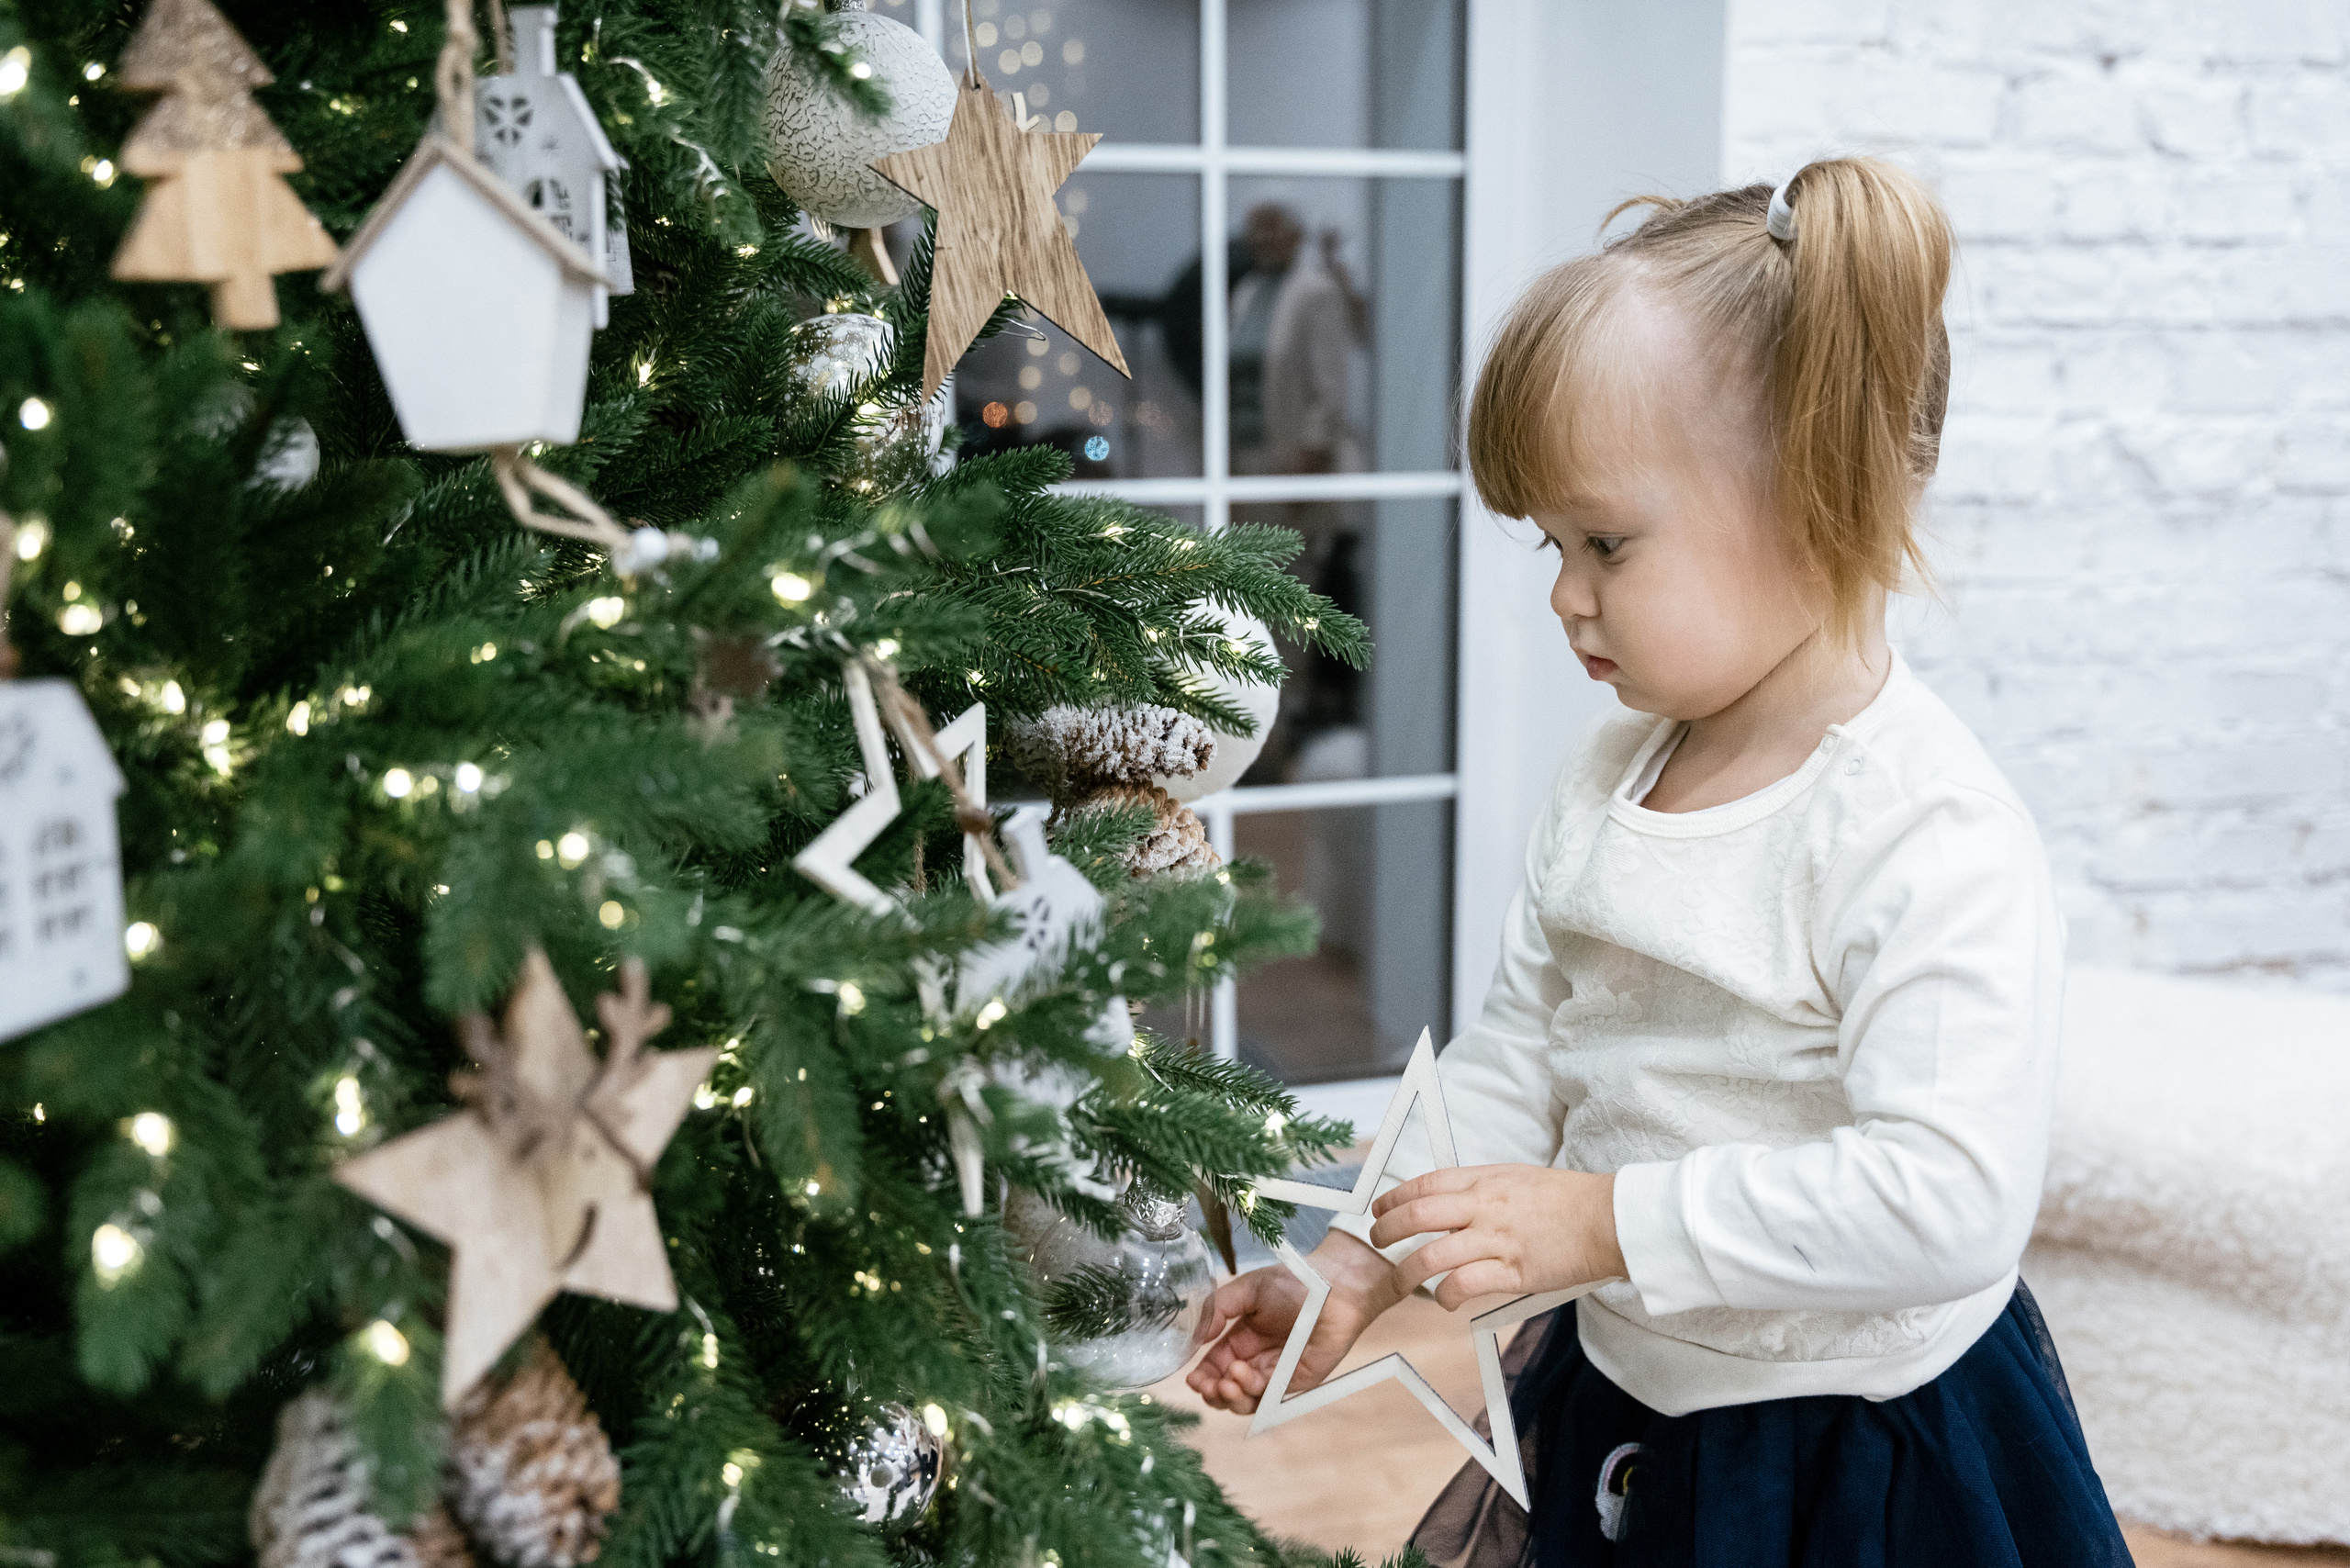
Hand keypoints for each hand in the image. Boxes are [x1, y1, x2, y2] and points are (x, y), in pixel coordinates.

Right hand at [1185, 1230, 1399, 1414]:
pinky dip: (1251, 1395)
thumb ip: (1219, 1309)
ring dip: (1229, 1398)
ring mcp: (1276, 1374)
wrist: (1333, 1287)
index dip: (1202, 1377)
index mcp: (1242, 1339)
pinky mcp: (1295, 1382)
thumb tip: (1196, 1336)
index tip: (1192, 1380)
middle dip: (1212, 1393)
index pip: (1215, 1365)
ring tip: (1227, 1382)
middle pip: (1226, 1389)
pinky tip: (1242, 1377)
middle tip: (1207, 1386)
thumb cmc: (1294, 1282)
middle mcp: (1256, 1360)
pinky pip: (1268, 1400)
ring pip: (1244, 1401)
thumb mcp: (1247, 1289)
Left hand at [1369, 1165, 1626, 1311]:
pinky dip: (1447, 1295)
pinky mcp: (1513, 1271)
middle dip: (1386, 1230)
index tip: (1379, 1208)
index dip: (1394, 1197)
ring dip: (1407, 1272)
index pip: (1425, 1184)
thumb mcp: (1517, 1178)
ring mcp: (1497, 1239)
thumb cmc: (1567, 1200)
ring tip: (1401, 1282)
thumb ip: (1483, 1189)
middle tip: (1376, 1241)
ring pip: (1433, 1256)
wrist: (1607, 1219)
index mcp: (1485, 1180)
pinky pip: (1465, 1284)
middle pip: (1417, 1216)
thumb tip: (1452, 1200)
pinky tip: (1446, 1300)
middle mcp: (1484, 1207)